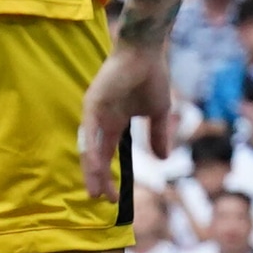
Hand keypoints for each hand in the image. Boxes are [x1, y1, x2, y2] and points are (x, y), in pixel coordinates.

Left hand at [79, 40, 173, 202]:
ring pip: (90, 148)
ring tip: (95, 191)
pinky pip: (90, 131)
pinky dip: (91, 150)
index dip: (109, 176)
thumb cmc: (151, 76)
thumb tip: (162, 159)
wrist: (147, 52)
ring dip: (92, 170)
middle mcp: (100, 121)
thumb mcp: (159, 112)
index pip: (107, 155)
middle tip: (102, 200)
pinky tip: (95, 167)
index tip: (115, 197)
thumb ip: (158, 135)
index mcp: (114, 123)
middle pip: (95, 156)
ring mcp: (95, 112)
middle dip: (98, 179)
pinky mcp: (93, 103)